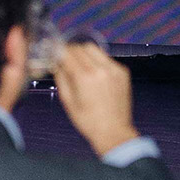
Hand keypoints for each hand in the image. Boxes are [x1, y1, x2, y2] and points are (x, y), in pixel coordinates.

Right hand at [52, 41, 138, 157]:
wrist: (113, 131)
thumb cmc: (88, 121)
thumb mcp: (68, 101)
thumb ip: (61, 78)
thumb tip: (56, 63)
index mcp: (84, 78)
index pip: (68, 53)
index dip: (59, 52)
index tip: (56, 55)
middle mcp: (100, 70)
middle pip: (81, 47)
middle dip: (72, 52)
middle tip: (68, 61)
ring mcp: (114, 69)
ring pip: (94, 50)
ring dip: (85, 54)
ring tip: (82, 68)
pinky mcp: (122, 72)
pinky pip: (106, 59)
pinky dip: (98, 62)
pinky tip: (96, 76)